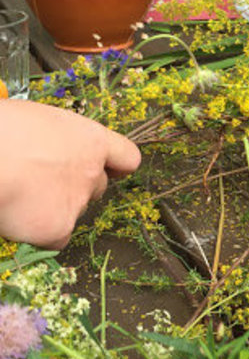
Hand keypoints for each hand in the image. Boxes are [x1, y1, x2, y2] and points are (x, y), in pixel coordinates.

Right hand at [0, 101, 140, 249]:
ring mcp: (78, 202)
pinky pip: (55, 238)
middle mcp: (92, 172)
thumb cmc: (4, 129)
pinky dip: (40, 232)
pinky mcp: (58, 228)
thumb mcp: (40, 120)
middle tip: (45, 182)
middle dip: (77, 187)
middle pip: (98, 187)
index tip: (109, 169)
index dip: (116, 166)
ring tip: (22, 194)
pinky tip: (20, 217)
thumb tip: (49, 150)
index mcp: (91, 140)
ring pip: (74, 211)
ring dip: (55, 208)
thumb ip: (58, 139)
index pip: (126, 157)